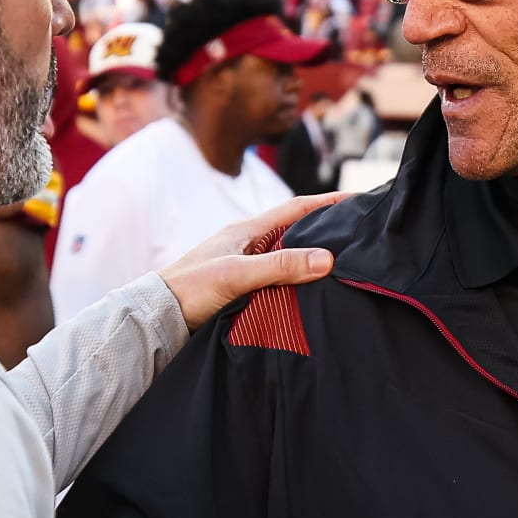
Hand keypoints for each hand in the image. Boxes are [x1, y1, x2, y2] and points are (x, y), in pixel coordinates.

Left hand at [159, 193, 347, 331]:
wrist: (157, 318)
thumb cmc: (190, 289)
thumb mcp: (237, 275)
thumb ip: (280, 267)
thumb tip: (327, 258)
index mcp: (247, 230)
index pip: (296, 208)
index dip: (328, 202)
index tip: (358, 198)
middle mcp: (248, 243)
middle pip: (296, 229)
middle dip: (328, 227)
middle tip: (360, 229)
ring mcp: (245, 264)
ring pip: (289, 254)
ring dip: (314, 254)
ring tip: (346, 260)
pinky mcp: (242, 286)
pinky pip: (279, 276)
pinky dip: (299, 277)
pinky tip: (313, 289)